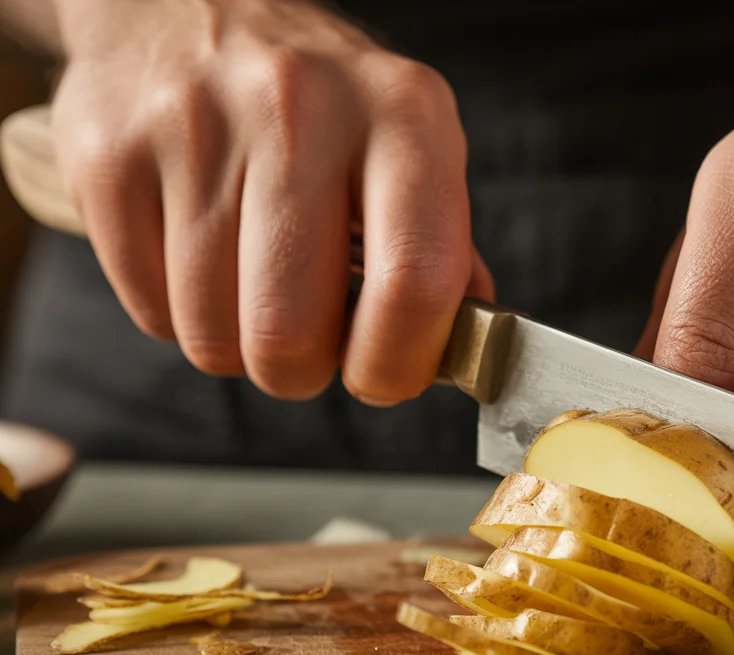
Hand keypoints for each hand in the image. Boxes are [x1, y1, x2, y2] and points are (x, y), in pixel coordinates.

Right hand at [49, 0, 491, 402]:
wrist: (183, 3)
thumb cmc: (317, 101)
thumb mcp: (408, 142)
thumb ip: (443, 248)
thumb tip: (463, 350)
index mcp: (403, 114)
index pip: (415, 279)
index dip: (398, 362)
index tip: (384, 377)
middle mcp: (300, 108)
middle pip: (290, 332)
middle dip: (301, 371)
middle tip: (307, 347)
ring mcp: (194, 126)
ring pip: (211, 334)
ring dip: (236, 346)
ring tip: (253, 289)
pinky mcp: (108, 153)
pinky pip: (148, 309)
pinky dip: (177, 314)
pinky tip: (199, 260)